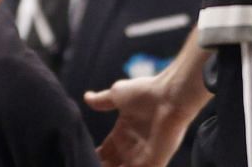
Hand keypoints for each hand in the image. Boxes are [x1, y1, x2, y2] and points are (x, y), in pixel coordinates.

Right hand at [85, 53, 211, 166]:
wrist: (170, 96)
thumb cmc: (146, 93)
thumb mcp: (117, 95)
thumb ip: (102, 101)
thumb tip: (87, 97)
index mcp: (123, 133)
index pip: (105, 151)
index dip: (94, 156)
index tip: (82, 156)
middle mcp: (131, 147)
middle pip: (112, 165)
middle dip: (100, 166)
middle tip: (86, 165)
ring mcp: (143, 156)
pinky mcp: (154, 163)